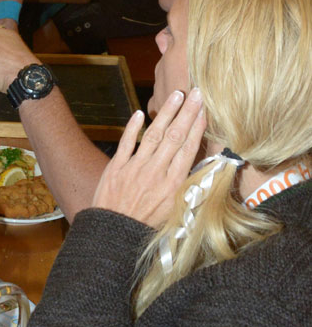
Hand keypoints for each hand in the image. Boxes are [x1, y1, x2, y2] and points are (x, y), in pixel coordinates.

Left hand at [90, 87, 205, 226]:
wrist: (115, 232)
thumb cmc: (149, 224)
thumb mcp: (177, 211)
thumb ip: (192, 190)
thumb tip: (210, 172)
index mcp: (173, 185)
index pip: (188, 150)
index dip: (197, 128)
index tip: (204, 111)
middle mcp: (156, 173)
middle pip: (174, 137)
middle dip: (187, 113)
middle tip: (196, 93)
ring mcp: (135, 168)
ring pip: (153, 135)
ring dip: (166, 113)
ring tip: (176, 96)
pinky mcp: (116, 167)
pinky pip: (126, 142)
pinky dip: (133, 127)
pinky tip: (141, 113)